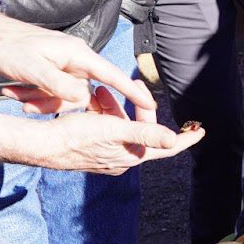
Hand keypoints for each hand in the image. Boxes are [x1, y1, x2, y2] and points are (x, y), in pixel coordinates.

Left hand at [0, 1, 153, 115]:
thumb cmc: (11, 49)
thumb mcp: (34, 69)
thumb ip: (60, 85)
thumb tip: (84, 99)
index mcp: (77, 55)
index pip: (112, 75)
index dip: (132, 92)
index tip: (150, 107)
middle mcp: (76, 61)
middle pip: (81, 95)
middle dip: (53, 103)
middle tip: (26, 102)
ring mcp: (65, 68)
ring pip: (64, 97)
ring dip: (39, 100)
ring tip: (14, 92)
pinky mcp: (55, 73)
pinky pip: (53, 94)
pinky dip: (35, 97)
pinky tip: (14, 90)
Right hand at [0, 107, 201, 173]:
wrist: (43, 145)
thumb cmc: (77, 136)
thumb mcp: (114, 130)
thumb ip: (145, 133)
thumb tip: (174, 139)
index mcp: (132, 154)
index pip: (167, 147)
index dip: (185, 139)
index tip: (201, 130)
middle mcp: (122, 157)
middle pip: (141, 128)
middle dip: (138, 107)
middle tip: (133, 85)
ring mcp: (107, 154)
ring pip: (122, 125)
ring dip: (116, 107)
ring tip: (102, 93)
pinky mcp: (93, 148)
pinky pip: (107, 127)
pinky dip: (104, 113)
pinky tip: (93, 101)